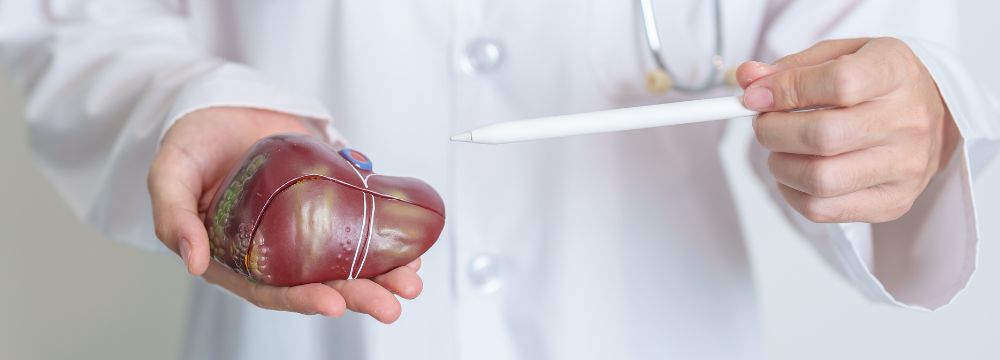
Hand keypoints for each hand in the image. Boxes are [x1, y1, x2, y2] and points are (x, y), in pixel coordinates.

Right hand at [147, 107, 421, 321]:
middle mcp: (277, 249)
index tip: (333, 303)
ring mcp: (307, 225)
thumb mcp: (168, 176)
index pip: (272, 289)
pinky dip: (387, 237)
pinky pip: (362, 221)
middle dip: (358, 295)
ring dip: (381, 275)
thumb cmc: (190, 144)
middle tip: (390, 305)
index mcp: (237, 256)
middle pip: (320, 281)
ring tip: (411, 283)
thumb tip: (193, 262)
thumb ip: (174, 217)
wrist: (221, 105)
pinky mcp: (330, 198)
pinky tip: (411, 250)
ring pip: (348, 259)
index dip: (302, 299)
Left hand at [737, 38, 960, 222]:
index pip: (837, 84)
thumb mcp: (840, 56)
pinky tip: (795, 173)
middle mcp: (908, 121)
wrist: (931, 116)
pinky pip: (822, 209)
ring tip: (781, 149)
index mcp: (895, 73)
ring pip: (819, 179)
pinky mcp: (893, 201)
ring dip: (780, 165)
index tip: (757, 96)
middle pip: (822, 136)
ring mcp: (904, 167)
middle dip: (773, 132)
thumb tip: (749, 80)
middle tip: (764, 125)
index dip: (786, 91)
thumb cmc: (878, 83)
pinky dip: (792, 193)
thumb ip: (792, 67)